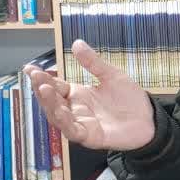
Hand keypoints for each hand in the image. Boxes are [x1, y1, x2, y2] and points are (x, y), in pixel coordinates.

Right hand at [24, 39, 154, 150]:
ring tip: (44, 89)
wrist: (150, 119)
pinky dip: (65, 122)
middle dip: (42, 89)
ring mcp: (81, 124)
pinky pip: (73, 131)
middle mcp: (76, 110)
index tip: (29, 68)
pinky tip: (60, 111)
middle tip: (36, 76)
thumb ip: (93, 63)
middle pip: (52, 101)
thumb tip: (77, 43)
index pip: (55, 86)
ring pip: (58, 117)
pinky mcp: (90, 137)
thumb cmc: (130, 99)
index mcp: (78, 95)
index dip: (42, 78)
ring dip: (49, 104)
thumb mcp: (111, 75)